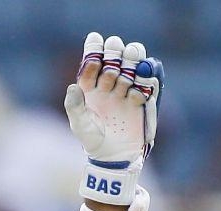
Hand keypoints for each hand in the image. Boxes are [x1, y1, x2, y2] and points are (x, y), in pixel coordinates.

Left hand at [65, 32, 162, 204]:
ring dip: (133, 60)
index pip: (93, 59)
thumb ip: (74, 105)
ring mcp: (126, 90)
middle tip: (117, 57)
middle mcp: (109, 83)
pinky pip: (147, 85)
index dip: (95, 48)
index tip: (97, 41)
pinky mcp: (142, 101)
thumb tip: (73, 87)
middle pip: (115, 56)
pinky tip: (140, 87)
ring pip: (133, 65)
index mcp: (91, 84)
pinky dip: (146, 82)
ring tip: (132, 63)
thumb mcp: (79, 124)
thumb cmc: (92, 140)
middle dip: (116, 51)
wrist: (113, 157)